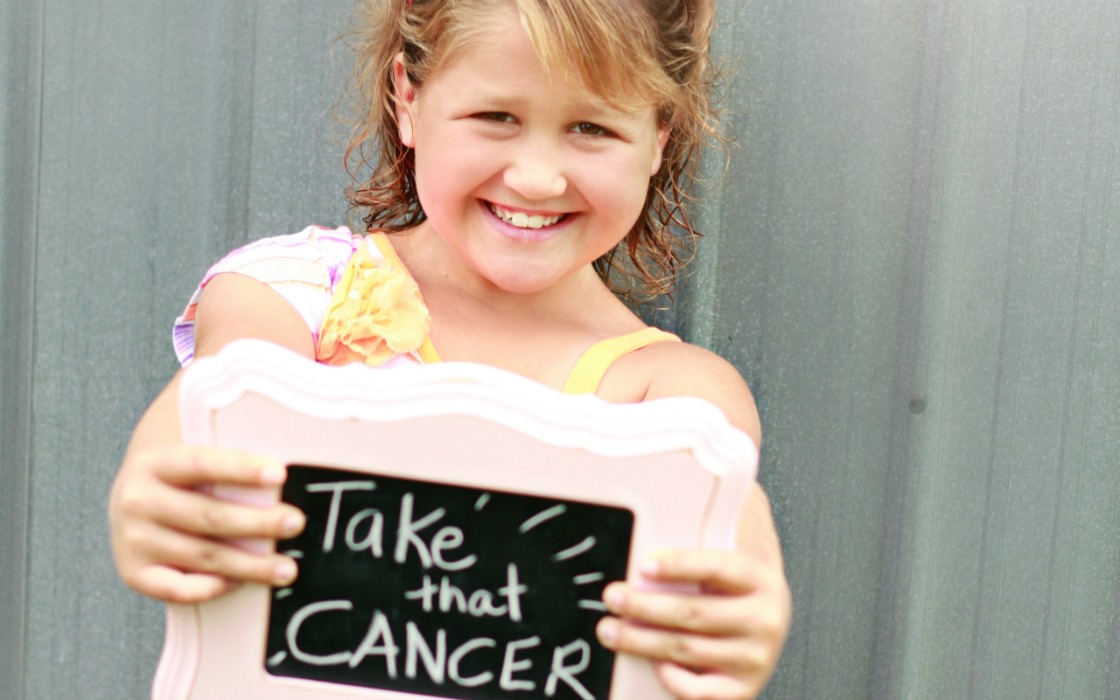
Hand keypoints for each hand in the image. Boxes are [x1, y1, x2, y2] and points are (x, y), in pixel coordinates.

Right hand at [108, 444, 306, 602]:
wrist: (128, 499)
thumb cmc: (178, 481)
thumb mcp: (190, 460)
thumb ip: (227, 466)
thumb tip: (280, 477)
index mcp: (156, 463)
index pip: (203, 464)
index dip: (242, 470)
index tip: (279, 474)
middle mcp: (139, 500)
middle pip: (209, 515)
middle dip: (259, 522)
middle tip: (294, 523)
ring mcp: (133, 539)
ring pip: (203, 555)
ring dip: (250, 565)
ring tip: (285, 568)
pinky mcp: (134, 572)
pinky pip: (179, 589)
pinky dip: (212, 587)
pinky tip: (240, 582)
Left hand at [595, 484, 790, 698]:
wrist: (768, 616)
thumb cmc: (733, 578)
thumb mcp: (730, 545)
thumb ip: (706, 522)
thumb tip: (672, 473)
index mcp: (760, 575)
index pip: (716, 566)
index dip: (679, 565)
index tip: (643, 564)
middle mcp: (766, 618)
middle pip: (693, 614)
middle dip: (644, 607)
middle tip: (611, 597)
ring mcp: (757, 657)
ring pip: (687, 650)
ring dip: (641, 641)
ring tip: (610, 629)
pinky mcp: (745, 688)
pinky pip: (702, 692)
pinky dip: (673, 680)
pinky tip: (652, 664)